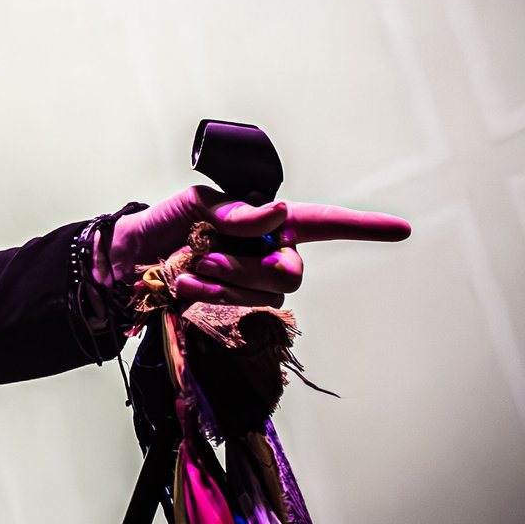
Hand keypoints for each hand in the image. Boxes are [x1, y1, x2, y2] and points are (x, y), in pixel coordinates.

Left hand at [101, 186, 409, 307]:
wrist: (124, 264)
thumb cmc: (159, 227)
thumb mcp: (192, 205)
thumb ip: (234, 210)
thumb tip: (276, 214)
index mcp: (265, 225)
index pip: (322, 224)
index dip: (362, 227)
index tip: (400, 229)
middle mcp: (268, 259)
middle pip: (291, 272)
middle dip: (248, 265)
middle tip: (208, 253)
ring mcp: (253, 292)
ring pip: (265, 297)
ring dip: (226, 283)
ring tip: (193, 269)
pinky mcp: (234, 318)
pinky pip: (242, 317)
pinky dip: (214, 302)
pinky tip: (190, 290)